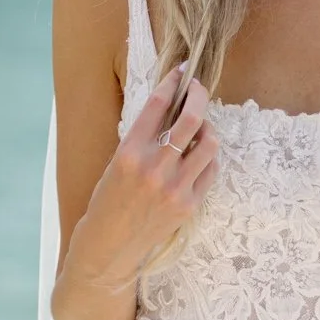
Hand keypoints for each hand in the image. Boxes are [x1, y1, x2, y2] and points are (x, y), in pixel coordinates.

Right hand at [66, 67, 218, 292]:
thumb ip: (143, 137)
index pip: (158, 104)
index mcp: (129, 152)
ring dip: (207, 128)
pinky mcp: (189, 204)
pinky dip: (208, 156)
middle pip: (191, 118)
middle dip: (198, 95)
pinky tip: (200, 155)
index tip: (181, 72)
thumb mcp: (116, 162)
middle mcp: (154, 167)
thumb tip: (172, 106)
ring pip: (209, 143)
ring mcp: (175, 187)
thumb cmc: (108, 201)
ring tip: (200, 128)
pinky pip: (211, 169)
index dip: (173, 82)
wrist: (109, 246)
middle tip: (198, 89)